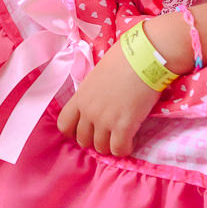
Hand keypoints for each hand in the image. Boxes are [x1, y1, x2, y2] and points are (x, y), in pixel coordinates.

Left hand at [57, 39, 159, 156]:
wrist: (143, 58)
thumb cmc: (123, 60)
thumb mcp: (97, 76)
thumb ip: (92, 94)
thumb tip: (98, 101)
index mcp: (80, 97)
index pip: (64, 124)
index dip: (73, 132)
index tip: (86, 130)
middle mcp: (89, 111)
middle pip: (83, 140)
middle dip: (95, 140)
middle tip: (107, 134)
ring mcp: (105, 120)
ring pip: (101, 148)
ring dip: (110, 145)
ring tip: (120, 136)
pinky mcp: (123, 126)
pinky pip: (119, 150)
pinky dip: (125, 149)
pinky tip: (131, 139)